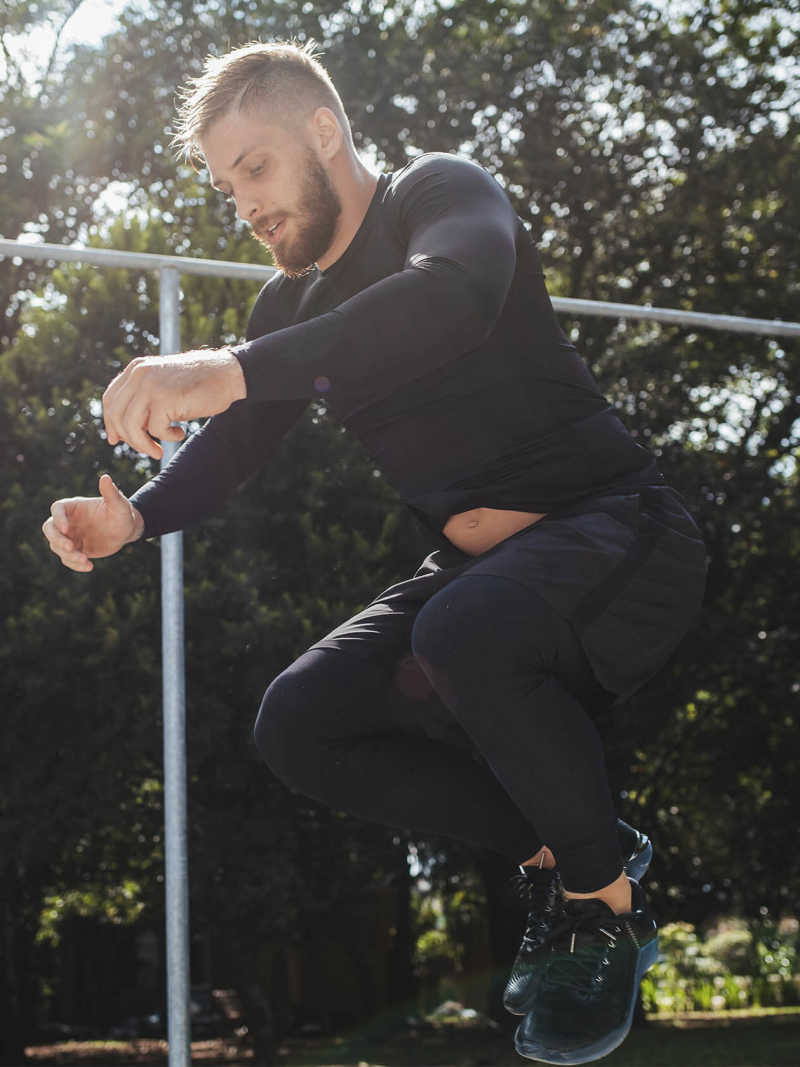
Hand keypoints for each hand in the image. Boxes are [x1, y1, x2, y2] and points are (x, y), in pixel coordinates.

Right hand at [42, 474, 143, 571]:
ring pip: (57, 546)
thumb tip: (105, 477)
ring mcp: (70, 536)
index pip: (57, 509)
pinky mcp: (76, 550)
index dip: (58, 518)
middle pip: (49, 529)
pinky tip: (89, 566)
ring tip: (85, 560)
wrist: (126, 530)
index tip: (67, 529)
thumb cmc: (122, 513)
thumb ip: (111, 493)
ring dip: (68, 555)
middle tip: (70, 548)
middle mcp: (68, 521)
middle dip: (57, 539)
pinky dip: (75, 564)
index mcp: (74, 507)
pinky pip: (68, 559)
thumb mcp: (119, 505)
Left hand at [102, 348, 246, 459]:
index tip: (117, 439)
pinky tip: (180, 433)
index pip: (110, 399)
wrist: (225, 375)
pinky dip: (167, 438)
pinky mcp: (165, 398)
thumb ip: (143, 400)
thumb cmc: (197, 385)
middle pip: (116, 414)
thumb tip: (121, 431)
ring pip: (131, 425)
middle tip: (145, 449)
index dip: (111, 422)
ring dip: (143, 444)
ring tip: (157, 451)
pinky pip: (155, 429)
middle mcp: (140, 375)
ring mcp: (151, 386)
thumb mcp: (163, 387)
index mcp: (136, 369)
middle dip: (128, 438)